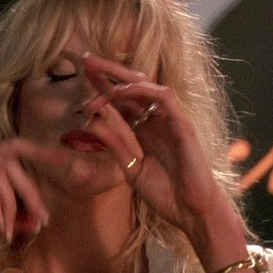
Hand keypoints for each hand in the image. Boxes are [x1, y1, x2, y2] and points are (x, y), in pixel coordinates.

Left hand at [79, 53, 248, 272]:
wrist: (191, 212)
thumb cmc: (166, 194)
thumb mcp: (130, 168)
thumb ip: (115, 145)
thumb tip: (90, 123)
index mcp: (146, 130)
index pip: (122, 101)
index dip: (102, 86)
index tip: (80, 75)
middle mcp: (158, 120)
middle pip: (132, 87)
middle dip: (108, 72)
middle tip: (85, 59)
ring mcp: (171, 120)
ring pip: (145, 87)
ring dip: (119, 79)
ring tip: (95, 75)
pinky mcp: (182, 124)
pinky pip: (163, 98)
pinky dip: (142, 90)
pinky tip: (120, 89)